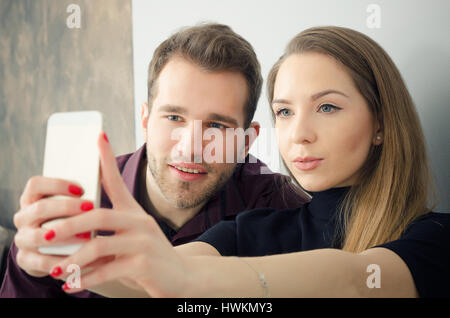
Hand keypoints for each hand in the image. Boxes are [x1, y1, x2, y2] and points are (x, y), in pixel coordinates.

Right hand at [13, 176, 91, 277]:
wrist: (62, 250)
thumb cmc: (74, 218)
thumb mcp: (76, 202)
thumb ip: (82, 187)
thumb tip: (103, 157)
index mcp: (32, 198)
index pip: (35, 184)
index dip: (57, 185)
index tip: (82, 189)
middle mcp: (23, 216)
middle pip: (39, 208)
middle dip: (67, 208)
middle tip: (91, 208)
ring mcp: (23, 238)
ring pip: (39, 236)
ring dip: (66, 235)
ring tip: (89, 236)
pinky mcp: (25, 259)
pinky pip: (42, 261)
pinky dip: (63, 260)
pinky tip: (82, 257)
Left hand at [46, 133, 191, 296]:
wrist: (181, 277)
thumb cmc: (150, 256)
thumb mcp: (132, 235)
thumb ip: (109, 228)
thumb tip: (79, 220)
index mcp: (134, 212)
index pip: (118, 181)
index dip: (107, 158)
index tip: (98, 136)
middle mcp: (141, 222)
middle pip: (98, 215)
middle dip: (67, 225)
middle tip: (45, 234)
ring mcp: (144, 243)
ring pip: (99, 246)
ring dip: (72, 259)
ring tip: (55, 269)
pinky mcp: (145, 264)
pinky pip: (108, 270)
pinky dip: (85, 279)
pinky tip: (71, 285)